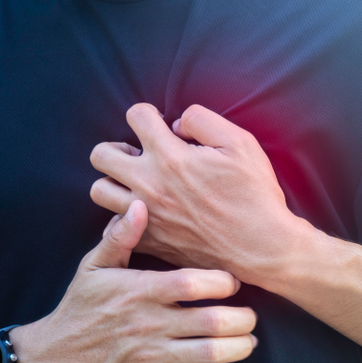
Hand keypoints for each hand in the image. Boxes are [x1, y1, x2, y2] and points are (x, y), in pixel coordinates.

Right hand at [12, 200, 259, 362]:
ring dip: (242, 347)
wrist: (51, 360)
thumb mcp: (93, 267)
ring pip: (214, 355)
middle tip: (249, 315)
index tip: (233, 282)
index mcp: (140, 292)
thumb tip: (140, 204)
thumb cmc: (80, 308)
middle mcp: (151, 326)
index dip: (224, 281)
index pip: (194, 283)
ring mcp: (154, 360)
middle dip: (244, 318)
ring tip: (247, 339)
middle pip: (215, 321)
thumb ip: (120, 236)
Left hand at [88, 103, 309, 287]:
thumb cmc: (255, 195)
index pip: (135, 115)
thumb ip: (203, 121)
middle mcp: (150, 185)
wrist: (262, 247)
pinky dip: (124, 218)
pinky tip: (145, 213)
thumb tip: (177, 124)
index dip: (149, 115)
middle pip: (102, 155)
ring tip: (137, 183)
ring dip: (115, 182)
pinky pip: (115, 227)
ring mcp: (147, 216)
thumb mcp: (241, 143)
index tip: (162, 127)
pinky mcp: (152, 242)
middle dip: (119, 148)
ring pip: (99, 191)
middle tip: (141, 156)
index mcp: (170, 157)